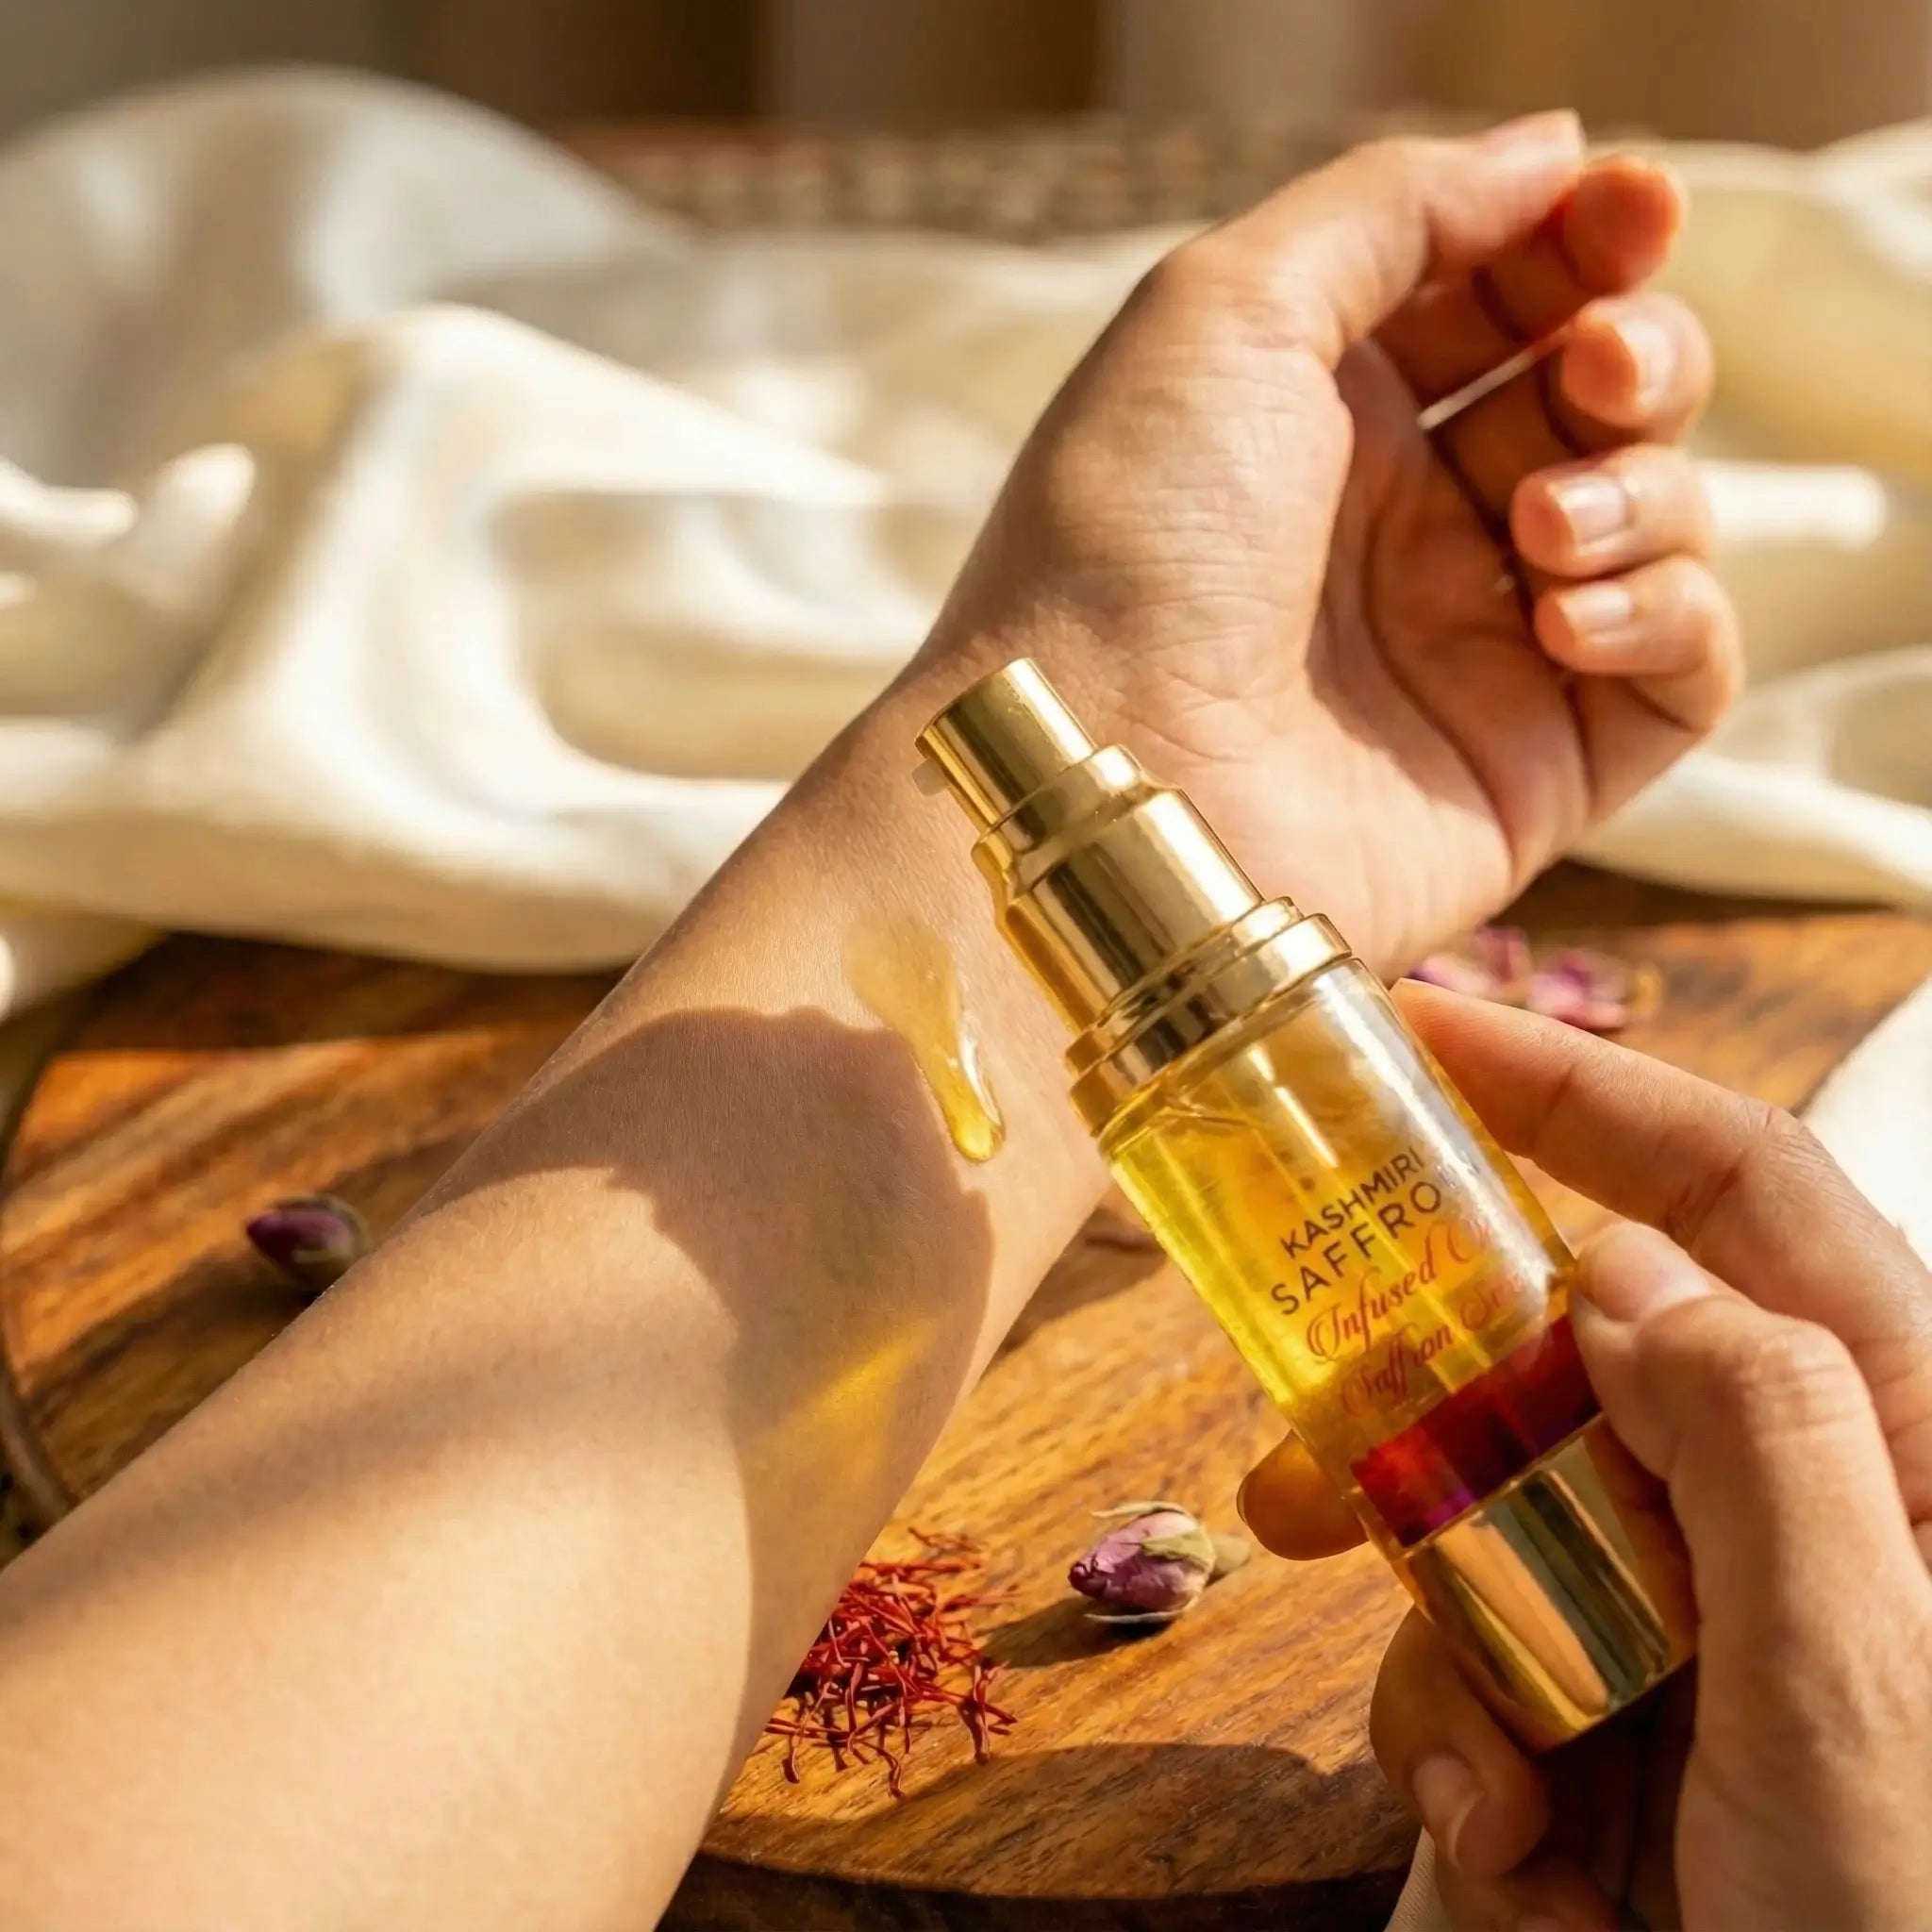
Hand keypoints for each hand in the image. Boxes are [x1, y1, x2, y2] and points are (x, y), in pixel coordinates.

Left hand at [912, 114, 1735, 973]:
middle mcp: (1407, 528)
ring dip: (1638, 491)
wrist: (1106, 779)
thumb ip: (1389, 210)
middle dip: (1636, 354)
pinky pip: (1681, 672)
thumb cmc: (1131, 544)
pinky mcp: (1531, 770)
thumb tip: (1551, 153)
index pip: (1509, 299)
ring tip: (1537, 524)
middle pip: (1603, 399)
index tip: (1633, 209)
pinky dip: (1664, 617)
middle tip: (1599, 365)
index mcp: (1331, 416)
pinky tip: (1562, 618)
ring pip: (1658, 522)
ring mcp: (1471, 650)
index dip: (1585, 243)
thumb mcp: (1225, 313)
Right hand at [1242, 988, 1931, 1930]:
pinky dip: (1457, 1749)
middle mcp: (1786, 1499)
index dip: (1583, 1092)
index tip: (1424, 1035)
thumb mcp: (1863, 1698)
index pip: (1739, 1193)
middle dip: (1421, 1429)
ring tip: (1480, 1794)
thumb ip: (1761, 1451)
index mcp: (1893, 1441)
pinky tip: (1516, 1852)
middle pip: (1564, 1364)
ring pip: (1486, 1522)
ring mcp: (1694, 1607)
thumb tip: (1617, 1284)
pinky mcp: (1619, 1703)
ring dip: (1437, 1647)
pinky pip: (1476, 1659)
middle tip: (1297, 1474)